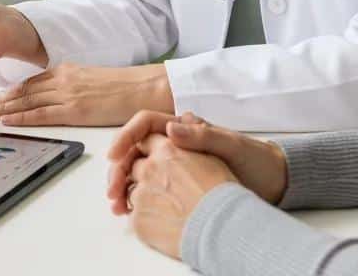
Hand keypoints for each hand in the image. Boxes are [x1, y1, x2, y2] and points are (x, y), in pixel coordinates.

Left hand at [0, 63, 174, 126]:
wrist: (143, 87)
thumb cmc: (124, 87)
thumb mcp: (93, 80)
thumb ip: (73, 85)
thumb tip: (59, 98)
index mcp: (68, 70)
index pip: (32, 81)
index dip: (10, 90)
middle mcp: (63, 79)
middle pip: (24, 90)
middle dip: (0, 99)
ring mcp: (68, 93)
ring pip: (27, 101)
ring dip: (4, 108)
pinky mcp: (75, 109)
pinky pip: (42, 114)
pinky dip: (22, 117)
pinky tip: (7, 120)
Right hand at [107, 110, 287, 215]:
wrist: (272, 182)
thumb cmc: (253, 159)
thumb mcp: (230, 144)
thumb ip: (201, 135)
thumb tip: (169, 126)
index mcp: (182, 126)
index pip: (144, 124)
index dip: (125, 137)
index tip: (115, 156)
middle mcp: (174, 142)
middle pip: (135, 148)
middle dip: (118, 167)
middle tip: (112, 191)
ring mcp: (174, 164)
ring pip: (138, 169)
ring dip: (123, 185)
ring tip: (117, 206)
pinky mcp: (178, 185)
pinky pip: (149, 187)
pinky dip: (136, 198)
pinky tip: (130, 211)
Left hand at [122, 133, 237, 259]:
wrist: (224, 229)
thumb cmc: (223, 194)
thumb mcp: (210, 156)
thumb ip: (187, 141)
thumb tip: (171, 129)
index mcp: (167, 149)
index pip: (145, 141)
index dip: (147, 150)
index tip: (146, 158)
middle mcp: (150, 168)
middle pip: (135, 166)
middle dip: (142, 175)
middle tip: (157, 188)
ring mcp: (142, 195)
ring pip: (132, 192)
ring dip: (142, 197)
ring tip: (165, 209)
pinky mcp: (139, 221)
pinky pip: (134, 217)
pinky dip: (144, 219)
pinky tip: (163, 224)